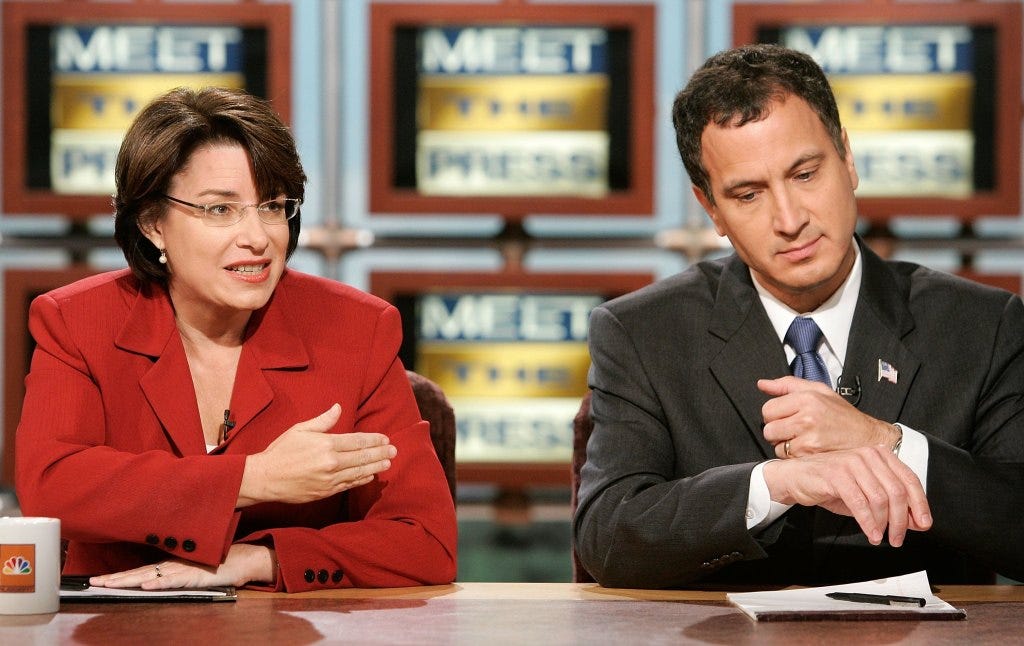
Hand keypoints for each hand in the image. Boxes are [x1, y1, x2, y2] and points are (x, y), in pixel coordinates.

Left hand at [89, 544, 274, 589]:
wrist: (244, 560)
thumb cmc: (218, 566)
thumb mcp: (191, 571)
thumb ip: (174, 576)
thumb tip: (153, 582)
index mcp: (170, 564)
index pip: (138, 571)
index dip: (118, 576)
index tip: (98, 581)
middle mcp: (173, 565)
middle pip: (138, 572)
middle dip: (114, 578)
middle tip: (92, 583)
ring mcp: (183, 569)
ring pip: (151, 575)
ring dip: (129, 580)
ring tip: (109, 584)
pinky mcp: (195, 576)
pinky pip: (174, 580)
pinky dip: (159, 582)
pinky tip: (145, 585)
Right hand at [238, 404, 396, 506]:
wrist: (265, 478)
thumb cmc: (281, 451)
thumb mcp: (300, 430)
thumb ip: (323, 421)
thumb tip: (339, 408)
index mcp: (326, 444)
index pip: (358, 441)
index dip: (374, 440)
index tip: (385, 438)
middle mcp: (331, 463)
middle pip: (363, 457)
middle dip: (380, 452)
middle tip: (394, 450)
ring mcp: (330, 479)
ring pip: (359, 472)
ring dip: (376, 466)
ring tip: (388, 462)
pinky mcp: (326, 492)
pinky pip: (349, 485)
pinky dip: (361, 479)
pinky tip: (370, 475)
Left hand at [758, 376, 897, 457]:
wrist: (869, 439)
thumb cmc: (844, 416)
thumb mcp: (819, 391)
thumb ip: (787, 385)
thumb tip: (762, 384)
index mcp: (807, 398)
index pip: (768, 409)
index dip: (774, 415)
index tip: (785, 417)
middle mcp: (807, 417)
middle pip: (768, 429)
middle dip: (777, 431)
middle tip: (793, 430)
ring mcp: (809, 437)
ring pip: (776, 445)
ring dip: (785, 445)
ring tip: (803, 440)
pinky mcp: (812, 455)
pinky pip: (788, 458)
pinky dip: (794, 456)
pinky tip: (808, 449)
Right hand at [763, 447, 931, 546]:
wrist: (794, 478)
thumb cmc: (829, 486)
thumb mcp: (865, 496)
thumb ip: (890, 505)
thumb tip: (916, 521)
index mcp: (879, 455)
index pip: (909, 479)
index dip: (920, 504)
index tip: (923, 524)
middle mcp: (867, 455)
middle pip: (897, 491)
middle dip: (902, 520)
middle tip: (898, 538)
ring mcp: (851, 463)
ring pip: (880, 498)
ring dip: (884, 524)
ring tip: (881, 537)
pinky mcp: (836, 474)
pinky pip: (860, 502)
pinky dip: (868, 522)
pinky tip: (871, 533)